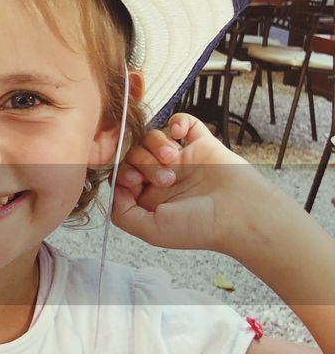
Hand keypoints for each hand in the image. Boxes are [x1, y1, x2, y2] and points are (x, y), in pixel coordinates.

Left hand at [110, 112, 263, 252]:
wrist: (240, 215)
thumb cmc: (199, 227)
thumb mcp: (151, 231)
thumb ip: (123, 214)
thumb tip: (113, 188)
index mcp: (150, 198)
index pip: (122, 175)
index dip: (123, 173)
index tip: (136, 181)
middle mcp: (163, 177)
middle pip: (135, 153)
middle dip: (143, 162)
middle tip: (165, 178)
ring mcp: (183, 159)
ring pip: (154, 137)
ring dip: (158, 145)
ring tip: (174, 160)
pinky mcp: (202, 144)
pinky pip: (183, 123)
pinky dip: (177, 122)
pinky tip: (179, 135)